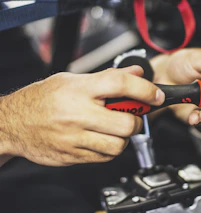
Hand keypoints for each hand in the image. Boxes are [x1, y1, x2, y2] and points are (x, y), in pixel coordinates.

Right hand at [0, 67, 164, 166]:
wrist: (12, 123)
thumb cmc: (43, 98)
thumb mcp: (72, 80)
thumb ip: (107, 77)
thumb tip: (136, 71)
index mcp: (80, 89)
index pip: (120, 84)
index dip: (145, 89)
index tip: (156, 95)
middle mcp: (78, 113)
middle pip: (126, 123)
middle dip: (137, 121)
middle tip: (133, 116)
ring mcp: (74, 137)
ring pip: (118, 145)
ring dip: (124, 138)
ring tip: (115, 129)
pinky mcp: (72, 155)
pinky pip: (104, 158)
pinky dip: (110, 150)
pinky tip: (101, 140)